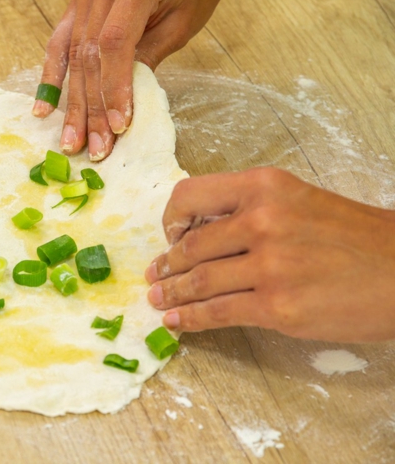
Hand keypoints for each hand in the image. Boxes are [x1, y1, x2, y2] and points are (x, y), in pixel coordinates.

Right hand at [32, 0, 231, 160]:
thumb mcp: (185, 13)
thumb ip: (152, 50)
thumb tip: (124, 99)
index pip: (115, 42)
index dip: (114, 87)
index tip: (118, 126)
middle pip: (89, 53)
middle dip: (91, 106)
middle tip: (93, 148)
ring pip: (72, 52)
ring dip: (72, 101)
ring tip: (70, 139)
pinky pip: (60, 39)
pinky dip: (53, 75)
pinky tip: (43, 107)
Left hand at [145, 168, 394, 342]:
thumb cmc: (355, 236)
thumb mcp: (300, 201)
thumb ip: (252, 211)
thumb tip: (202, 234)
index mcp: (265, 187)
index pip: (190, 194)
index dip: (171, 218)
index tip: (169, 236)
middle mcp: (262, 219)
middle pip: (191, 245)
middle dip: (167, 264)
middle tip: (155, 274)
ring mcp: (269, 265)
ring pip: (200, 281)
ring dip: (172, 293)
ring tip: (158, 299)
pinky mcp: (277, 306)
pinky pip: (219, 312)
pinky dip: (191, 319)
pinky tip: (178, 322)